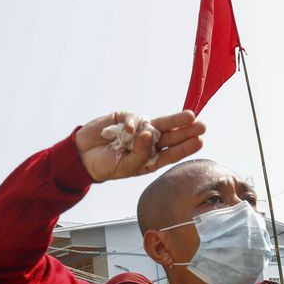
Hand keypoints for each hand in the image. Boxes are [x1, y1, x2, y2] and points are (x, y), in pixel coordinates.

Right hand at [75, 110, 205, 181]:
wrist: (81, 155)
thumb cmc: (105, 165)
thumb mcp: (124, 167)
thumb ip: (139, 154)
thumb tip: (149, 135)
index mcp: (150, 159)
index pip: (172, 153)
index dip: (185, 147)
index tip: (199, 141)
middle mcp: (148, 143)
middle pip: (171, 136)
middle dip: (186, 130)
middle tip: (201, 126)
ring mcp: (138, 130)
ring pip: (160, 123)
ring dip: (175, 120)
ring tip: (189, 116)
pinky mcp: (125, 118)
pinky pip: (134, 118)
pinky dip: (133, 123)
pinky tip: (128, 130)